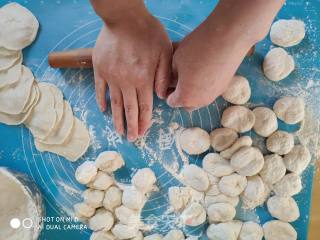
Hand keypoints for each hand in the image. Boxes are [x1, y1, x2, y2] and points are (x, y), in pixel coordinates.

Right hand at [92, 11, 171, 141]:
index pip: (145, 106)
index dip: (144, 121)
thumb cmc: (147, 32)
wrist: (124, 17)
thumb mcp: (165, 51)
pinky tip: (103, 109)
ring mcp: (111, 76)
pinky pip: (99, 89)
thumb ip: (163, 76)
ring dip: (117, 119)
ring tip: (118, 131)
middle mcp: (126, 82)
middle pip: (129, 109)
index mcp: (143, 79)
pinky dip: (101, 100)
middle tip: (131, 139)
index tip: (143, 132)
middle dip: (131, 126)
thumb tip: (161, 96)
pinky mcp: (100, 68)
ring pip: (114, 103)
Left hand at [166, 23, 253, 109]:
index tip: (167, 78)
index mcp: (185, 97)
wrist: (229, 37)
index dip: (166, 90)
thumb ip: (170, 75)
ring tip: (191, 70)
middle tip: (177, 75)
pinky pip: (209, 90)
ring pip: (198, 97)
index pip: (171, 101)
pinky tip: (203, 67)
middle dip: (180, 92)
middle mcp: (200, 101)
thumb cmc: (197, 48)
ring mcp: (214, 95)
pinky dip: (204, 83)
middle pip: (185, 103)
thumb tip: (170, 79)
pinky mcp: (224, 86)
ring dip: (192, 89)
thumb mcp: (175, 60)